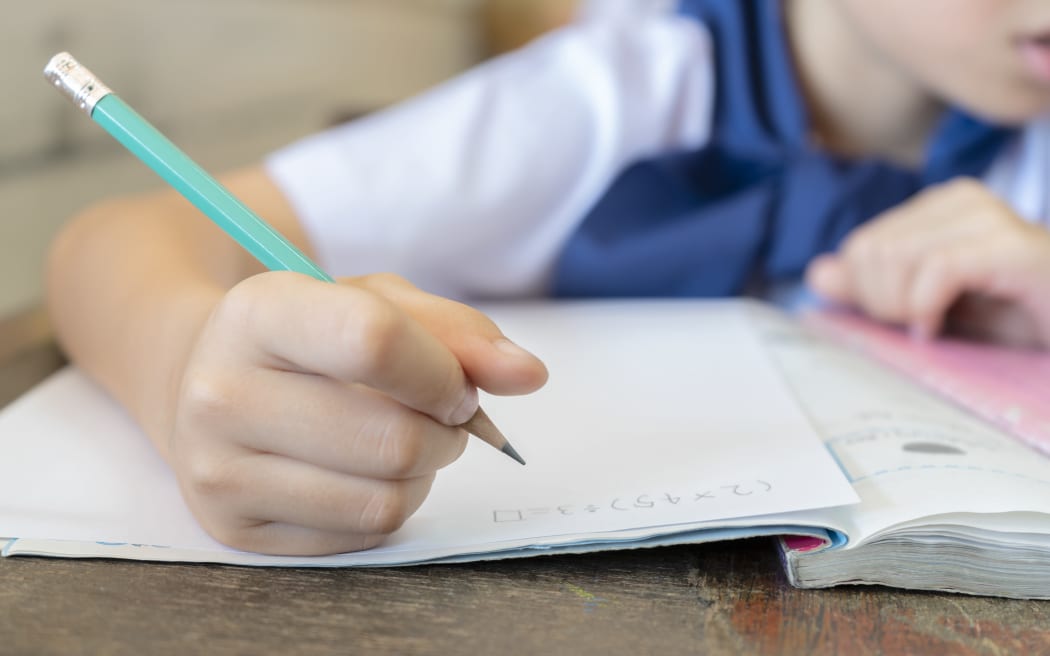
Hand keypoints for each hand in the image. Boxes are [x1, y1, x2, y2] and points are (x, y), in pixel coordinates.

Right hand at [169, 271, 547, 554]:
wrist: (209, 378)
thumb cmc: (313, 335)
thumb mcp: (378, 302)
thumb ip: (459, 331)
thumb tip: (529, 375)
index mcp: (259, 313)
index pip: (374, 342)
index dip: (443, 372)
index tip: (459, 385)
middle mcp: (221, 392)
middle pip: (394, 438)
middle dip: (447, 432)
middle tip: (438, 415)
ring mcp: (217, 469)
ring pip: (386, 497)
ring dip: (426, 473)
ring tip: (403, 441)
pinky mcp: (232, 527)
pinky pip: (363, 533)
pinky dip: (393, 505)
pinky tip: (366, 473)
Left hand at [806, 177, 1049, 348]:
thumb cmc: (1015, 315)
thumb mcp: (930, 304)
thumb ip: (874, 287)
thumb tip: (817, 273)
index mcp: (940, 206)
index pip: (860, 246)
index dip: (867, 293)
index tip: (904, 318)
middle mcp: (962, 200)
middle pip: (870, 252)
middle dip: (881, 302)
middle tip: (920, 325)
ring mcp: (988, 218)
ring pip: (895, 258)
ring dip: (903, 308)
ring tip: (933, 326)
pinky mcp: (1009, 246)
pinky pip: (936, 270)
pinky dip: (926, 307)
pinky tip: (938, 328)